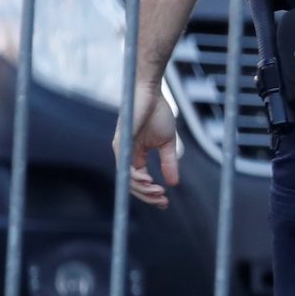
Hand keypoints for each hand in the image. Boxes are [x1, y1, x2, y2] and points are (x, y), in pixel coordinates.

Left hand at [122, 79, 180, 208]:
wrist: (151, 93)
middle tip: (162, 202)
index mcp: (136, 156)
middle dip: (147, 196)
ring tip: (158, 193)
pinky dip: (136, 178)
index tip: (165, 201)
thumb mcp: (167, 143)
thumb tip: (174, 183)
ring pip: (127, 179)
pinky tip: (148, 181)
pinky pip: (125, 167)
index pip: (140, 180)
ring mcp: (122, 150)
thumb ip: (169, 163)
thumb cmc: (158, 113)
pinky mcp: (120, 144)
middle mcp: (126, 155)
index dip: (151, 193)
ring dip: (142, 190)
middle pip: (132, 184)